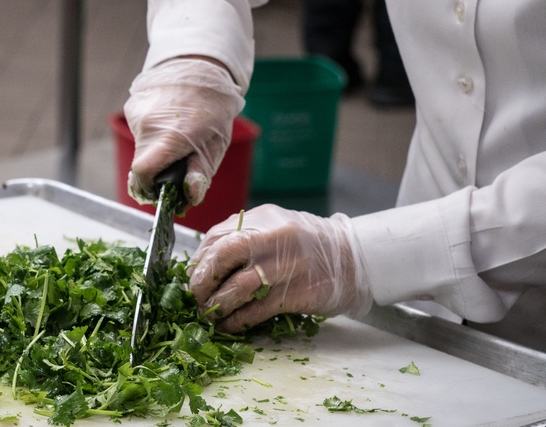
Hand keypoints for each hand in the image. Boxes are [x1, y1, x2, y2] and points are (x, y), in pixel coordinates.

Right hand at [123, 57, 243, 205]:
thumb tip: (190, 196)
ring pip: (140, 147)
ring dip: (155, 150)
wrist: (199, 66)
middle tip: (177, 163)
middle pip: (142, 163)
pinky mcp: (132, 107)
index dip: (148, 188)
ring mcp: (137, 114)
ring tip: (176, 136)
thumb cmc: (212, 108)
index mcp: (170, 137)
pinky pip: (139, 131)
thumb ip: (201, 174)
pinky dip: (152, 134)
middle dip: (157, 170)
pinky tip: (168, 122)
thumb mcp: (216, 144)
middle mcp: (148, 125)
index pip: (142, 173)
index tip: (158, 191)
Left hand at [188, 205, 372, 331]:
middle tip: (196, 297)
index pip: (217, 238)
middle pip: (223, 256)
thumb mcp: (274, 228)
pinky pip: (258, 309)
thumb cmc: (308, 245)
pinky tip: (230, 325)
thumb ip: (242, 237)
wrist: (354, 258)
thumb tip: (204, 262)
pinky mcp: (296, 292)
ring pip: (238, 286)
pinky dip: (239, 319)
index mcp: (261, 221)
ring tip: (210, 315)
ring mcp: (285, 265)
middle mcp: (272, 238)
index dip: (199, 262)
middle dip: (203, 280)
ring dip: (218, 305)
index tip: (191, 278)